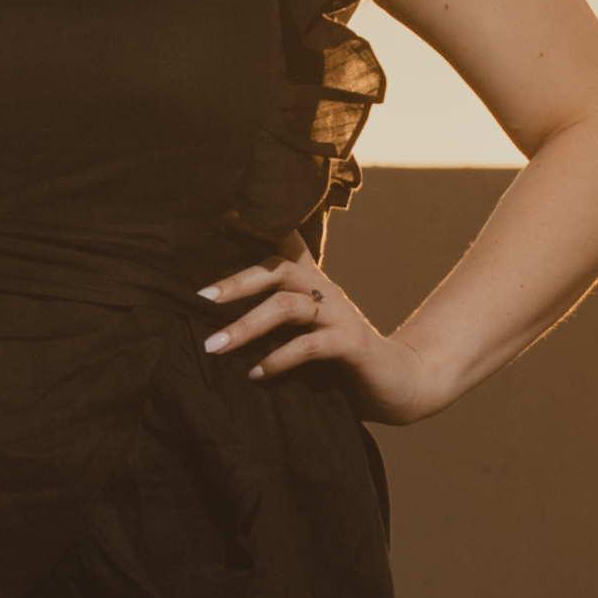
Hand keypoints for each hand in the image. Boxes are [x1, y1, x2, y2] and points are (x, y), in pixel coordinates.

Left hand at [198, 241, 455, 422]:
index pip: (286, 243)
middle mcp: (325, 291)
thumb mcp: (300, 331)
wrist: (397, 382)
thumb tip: (211, 320)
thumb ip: (270, 319)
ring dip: (246, 326)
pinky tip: (256, 374)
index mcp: (311, 283)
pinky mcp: (351, 344)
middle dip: (237, 282)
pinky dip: (279, 358)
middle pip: (278, 269)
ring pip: (288, 306)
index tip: (224, 214)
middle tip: (200, 298)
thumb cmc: (337, 358)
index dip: (257, 226)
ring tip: (214, 346)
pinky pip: (310, 345)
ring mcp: (340, 315)